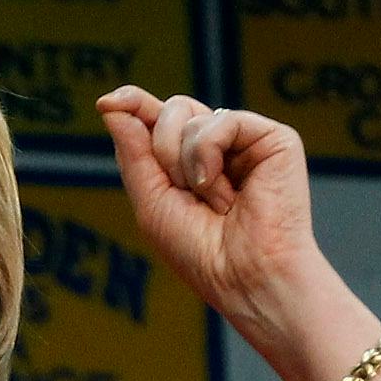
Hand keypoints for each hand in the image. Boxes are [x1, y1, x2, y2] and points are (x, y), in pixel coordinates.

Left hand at [96, 86, 337, 346]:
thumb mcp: (152, 203)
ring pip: (191, 115)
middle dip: (162, 151)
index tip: (105, 103)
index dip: (133, 104)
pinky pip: (222, 120)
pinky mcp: (275, 139)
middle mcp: (221, 146)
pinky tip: (227, 192)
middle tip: (183, 192)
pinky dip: (210, 156)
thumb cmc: (201, 252)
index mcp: (191, 161)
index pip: (159, 118)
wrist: (245, 277)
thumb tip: (111, 105)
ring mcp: (247, 140)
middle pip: (172, 110)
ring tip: (215, 203)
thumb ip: (133, 153)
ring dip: (187, 165)